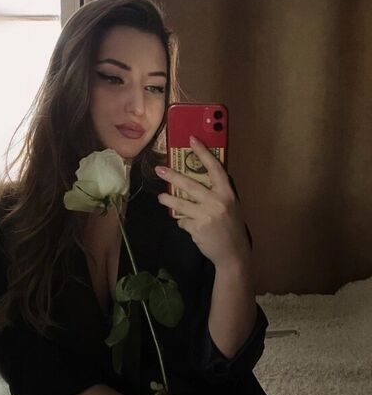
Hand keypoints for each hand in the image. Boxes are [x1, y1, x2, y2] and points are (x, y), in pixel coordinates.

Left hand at [155, 136, 251, 266]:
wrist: (233, 254)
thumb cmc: (231, 228)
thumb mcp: (231, 206)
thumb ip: (218, 193)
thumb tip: (200, 179)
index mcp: (227, 194)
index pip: (215, 168)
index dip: (203, 153)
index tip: (192, 140)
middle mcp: (217, 202)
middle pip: (190, 185)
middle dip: (172, 176)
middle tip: (160, 170)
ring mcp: (206, 215)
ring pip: (180, 203)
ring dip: (168, 200)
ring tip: (162, 198)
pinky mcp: (196, 228)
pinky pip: (183, 220)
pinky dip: (183, 222)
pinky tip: (189, 225)